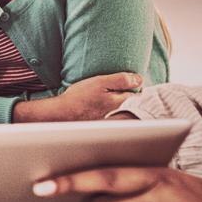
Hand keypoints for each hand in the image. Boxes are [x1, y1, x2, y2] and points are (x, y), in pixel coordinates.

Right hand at [18, 72, 142, 121]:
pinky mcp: (101, 122)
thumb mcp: (101, 82)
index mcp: (121, 103)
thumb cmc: (80, 97)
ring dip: (119, 102)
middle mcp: (118, 113)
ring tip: (109, 94)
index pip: (136, 94)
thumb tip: (139, 79)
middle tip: (120, 86)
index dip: (133, 86)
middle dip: (128, 95)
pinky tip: (100, 104)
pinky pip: (112, 114)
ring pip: (121, 108)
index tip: (128, 81)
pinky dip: (109, 109)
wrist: (62, 113)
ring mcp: (110, 119)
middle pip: (130, 102)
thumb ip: (121, 80)